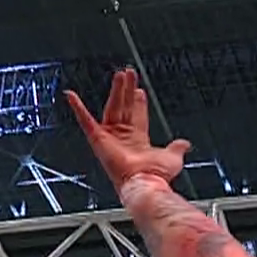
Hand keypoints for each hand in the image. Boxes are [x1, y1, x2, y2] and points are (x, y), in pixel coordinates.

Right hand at [65, 69, 190, 190]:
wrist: (145, 183)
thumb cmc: (156, 176)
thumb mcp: (173, 157)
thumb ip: (177, 148)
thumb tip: (185, 144)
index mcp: (138, 141)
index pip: (137, 116)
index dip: (138, 102)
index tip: (138, 90)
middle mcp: (122, 138)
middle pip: (124, 107)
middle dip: (127, 90)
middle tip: (128, 74)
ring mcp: (109, 137)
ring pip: (112, 107)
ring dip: (116, 90)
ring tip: (120, 74)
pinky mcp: (97, 139)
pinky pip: (84, 120)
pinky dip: (77, 108)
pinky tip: (71, 96)